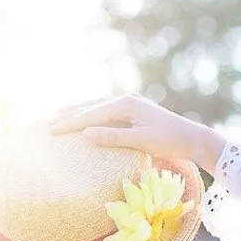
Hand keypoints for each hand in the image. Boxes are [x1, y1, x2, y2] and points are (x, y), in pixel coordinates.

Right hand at [49, 95, 226, 174]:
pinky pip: (107, 112)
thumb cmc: (169, 141)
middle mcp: (126, 100)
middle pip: (91, 107)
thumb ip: (113, 137)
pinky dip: (92, 115)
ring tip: (59, 117)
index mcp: (126, 104)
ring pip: (97, 107)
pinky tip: (86, 120)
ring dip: (79, 112)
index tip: (51, 130)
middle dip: (69, 115)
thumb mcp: (141, 141)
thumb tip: (85, 133)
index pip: (91, 114)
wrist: (193, 137)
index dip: (70, 123)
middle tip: (47, 124)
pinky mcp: (134, 112)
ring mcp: (131, 104)